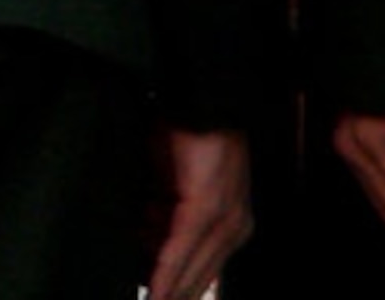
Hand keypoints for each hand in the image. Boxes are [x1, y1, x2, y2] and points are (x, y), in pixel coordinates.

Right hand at [145, 128, 250, 299]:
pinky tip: (154, 290)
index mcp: (231, 225)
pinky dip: (164, 271)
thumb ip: (166, 218)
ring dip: (168, 291)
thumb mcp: (176, 187)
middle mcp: (235, 228)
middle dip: (175, 295)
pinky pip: (181, 248)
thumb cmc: (188, 140)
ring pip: (193, 270)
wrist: (202, 103)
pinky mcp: (207, 207)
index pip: (203, 272)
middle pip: (200, 278)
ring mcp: (225, 219)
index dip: (180, 291)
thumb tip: (149, 245)